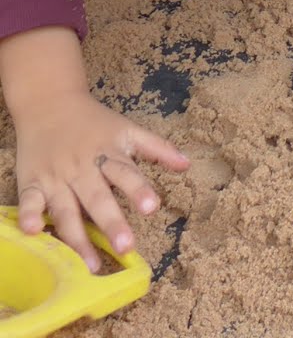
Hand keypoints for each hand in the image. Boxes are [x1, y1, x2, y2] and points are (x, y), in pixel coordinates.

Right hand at [13, 90, 187, 270]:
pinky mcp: (31, 183)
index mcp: (109, 154)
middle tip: (126, 246)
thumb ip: (157, 148)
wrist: (50, 104)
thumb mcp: (128, 130)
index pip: (127, 174)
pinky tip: (34, 231)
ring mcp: (56, 177)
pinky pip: (28, 201)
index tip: (152, 208)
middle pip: (98, 198)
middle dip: (112, 222)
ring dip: (77, 237)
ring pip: (66, 210)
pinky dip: (29, 215)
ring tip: (90, 264)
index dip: (139, 190)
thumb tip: (187, 165)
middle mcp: (84, 168)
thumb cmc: (95, 123)